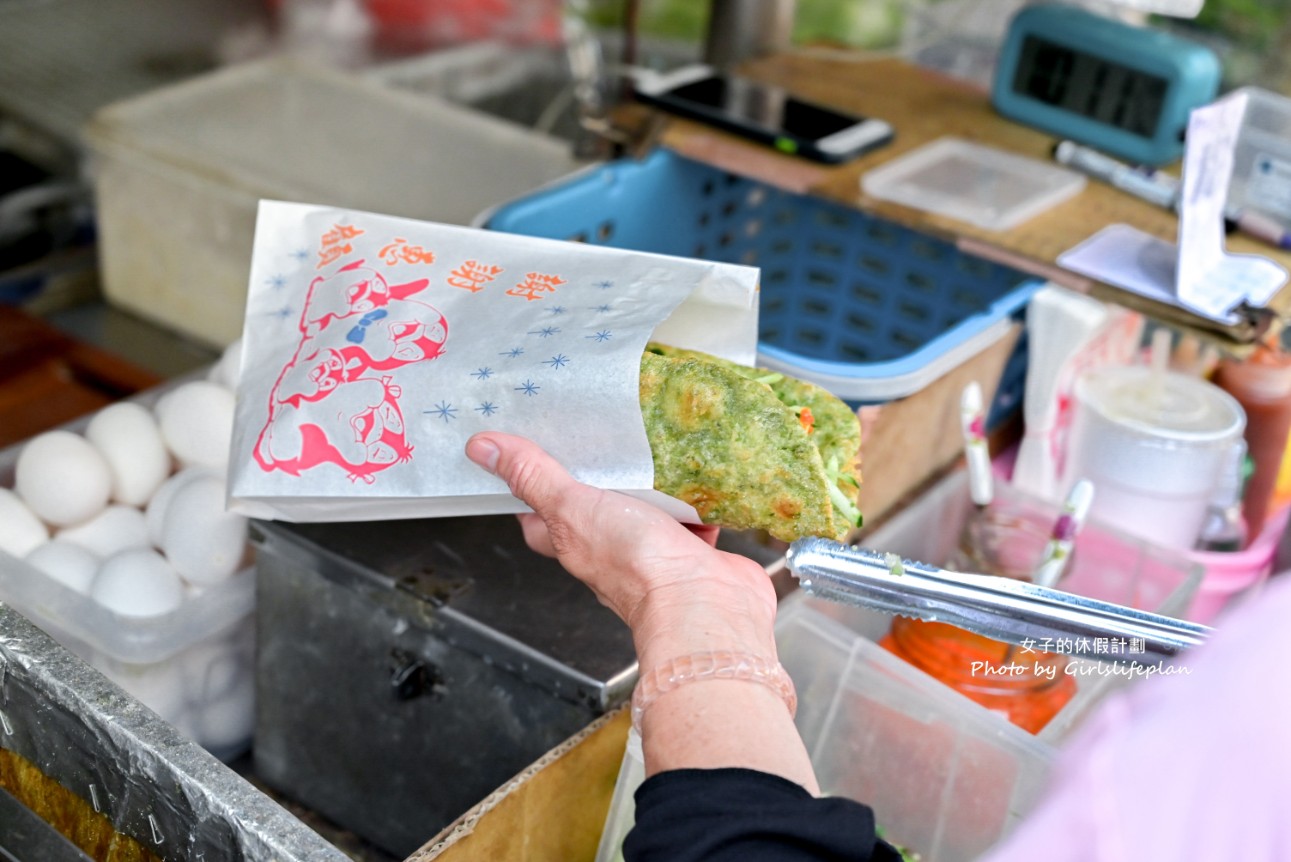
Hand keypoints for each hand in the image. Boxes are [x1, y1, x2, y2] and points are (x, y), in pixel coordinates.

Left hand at [464, 432, 777, 668]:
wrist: (704, 601)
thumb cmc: (637, 566)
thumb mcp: (573, 507)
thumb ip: (534, 476)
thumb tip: (483, 449)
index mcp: (572, 542)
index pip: (540, 514)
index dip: (534, 486)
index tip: (534, 453)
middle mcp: (609, 551)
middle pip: (595, 508)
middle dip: (602, 479)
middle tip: (602, 439)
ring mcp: (653, 552)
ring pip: (646, 512)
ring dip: (653, 487)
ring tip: (654, 448)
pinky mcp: (693, 552)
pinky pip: (691, 520)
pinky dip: (695, 502)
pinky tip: (699, 477)